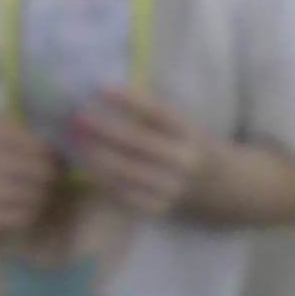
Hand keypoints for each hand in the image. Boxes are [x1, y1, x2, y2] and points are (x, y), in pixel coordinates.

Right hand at [0, 109, 60, 236]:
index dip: (50, 154)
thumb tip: (54, 145)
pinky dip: (25, 214)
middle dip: (49, 177)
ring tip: (42, 195)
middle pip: (31, 170)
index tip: (56, 159)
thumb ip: (8, 127)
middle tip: (54, 180)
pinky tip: (27, 210)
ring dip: (40, 197)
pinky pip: (9, 217)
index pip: (29, 143)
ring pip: (23, 194)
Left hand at [73, 88, 213, 218]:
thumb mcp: (182, 124)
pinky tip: (83, 169)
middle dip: (102, 129)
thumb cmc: (188, 145)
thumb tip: (105, 91)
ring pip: (126, 171)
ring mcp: (172, 187)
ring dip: (95, 156)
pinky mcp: (160, 208)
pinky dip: (102, 181)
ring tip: (72, 142)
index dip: (128, 99)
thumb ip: (151, 114)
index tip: (99, 87)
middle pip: (136, 142)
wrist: (221, 185)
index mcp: (189, 132)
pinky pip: (125, 195)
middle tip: (75, 118)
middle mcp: (183, 160)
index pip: (156, 112)